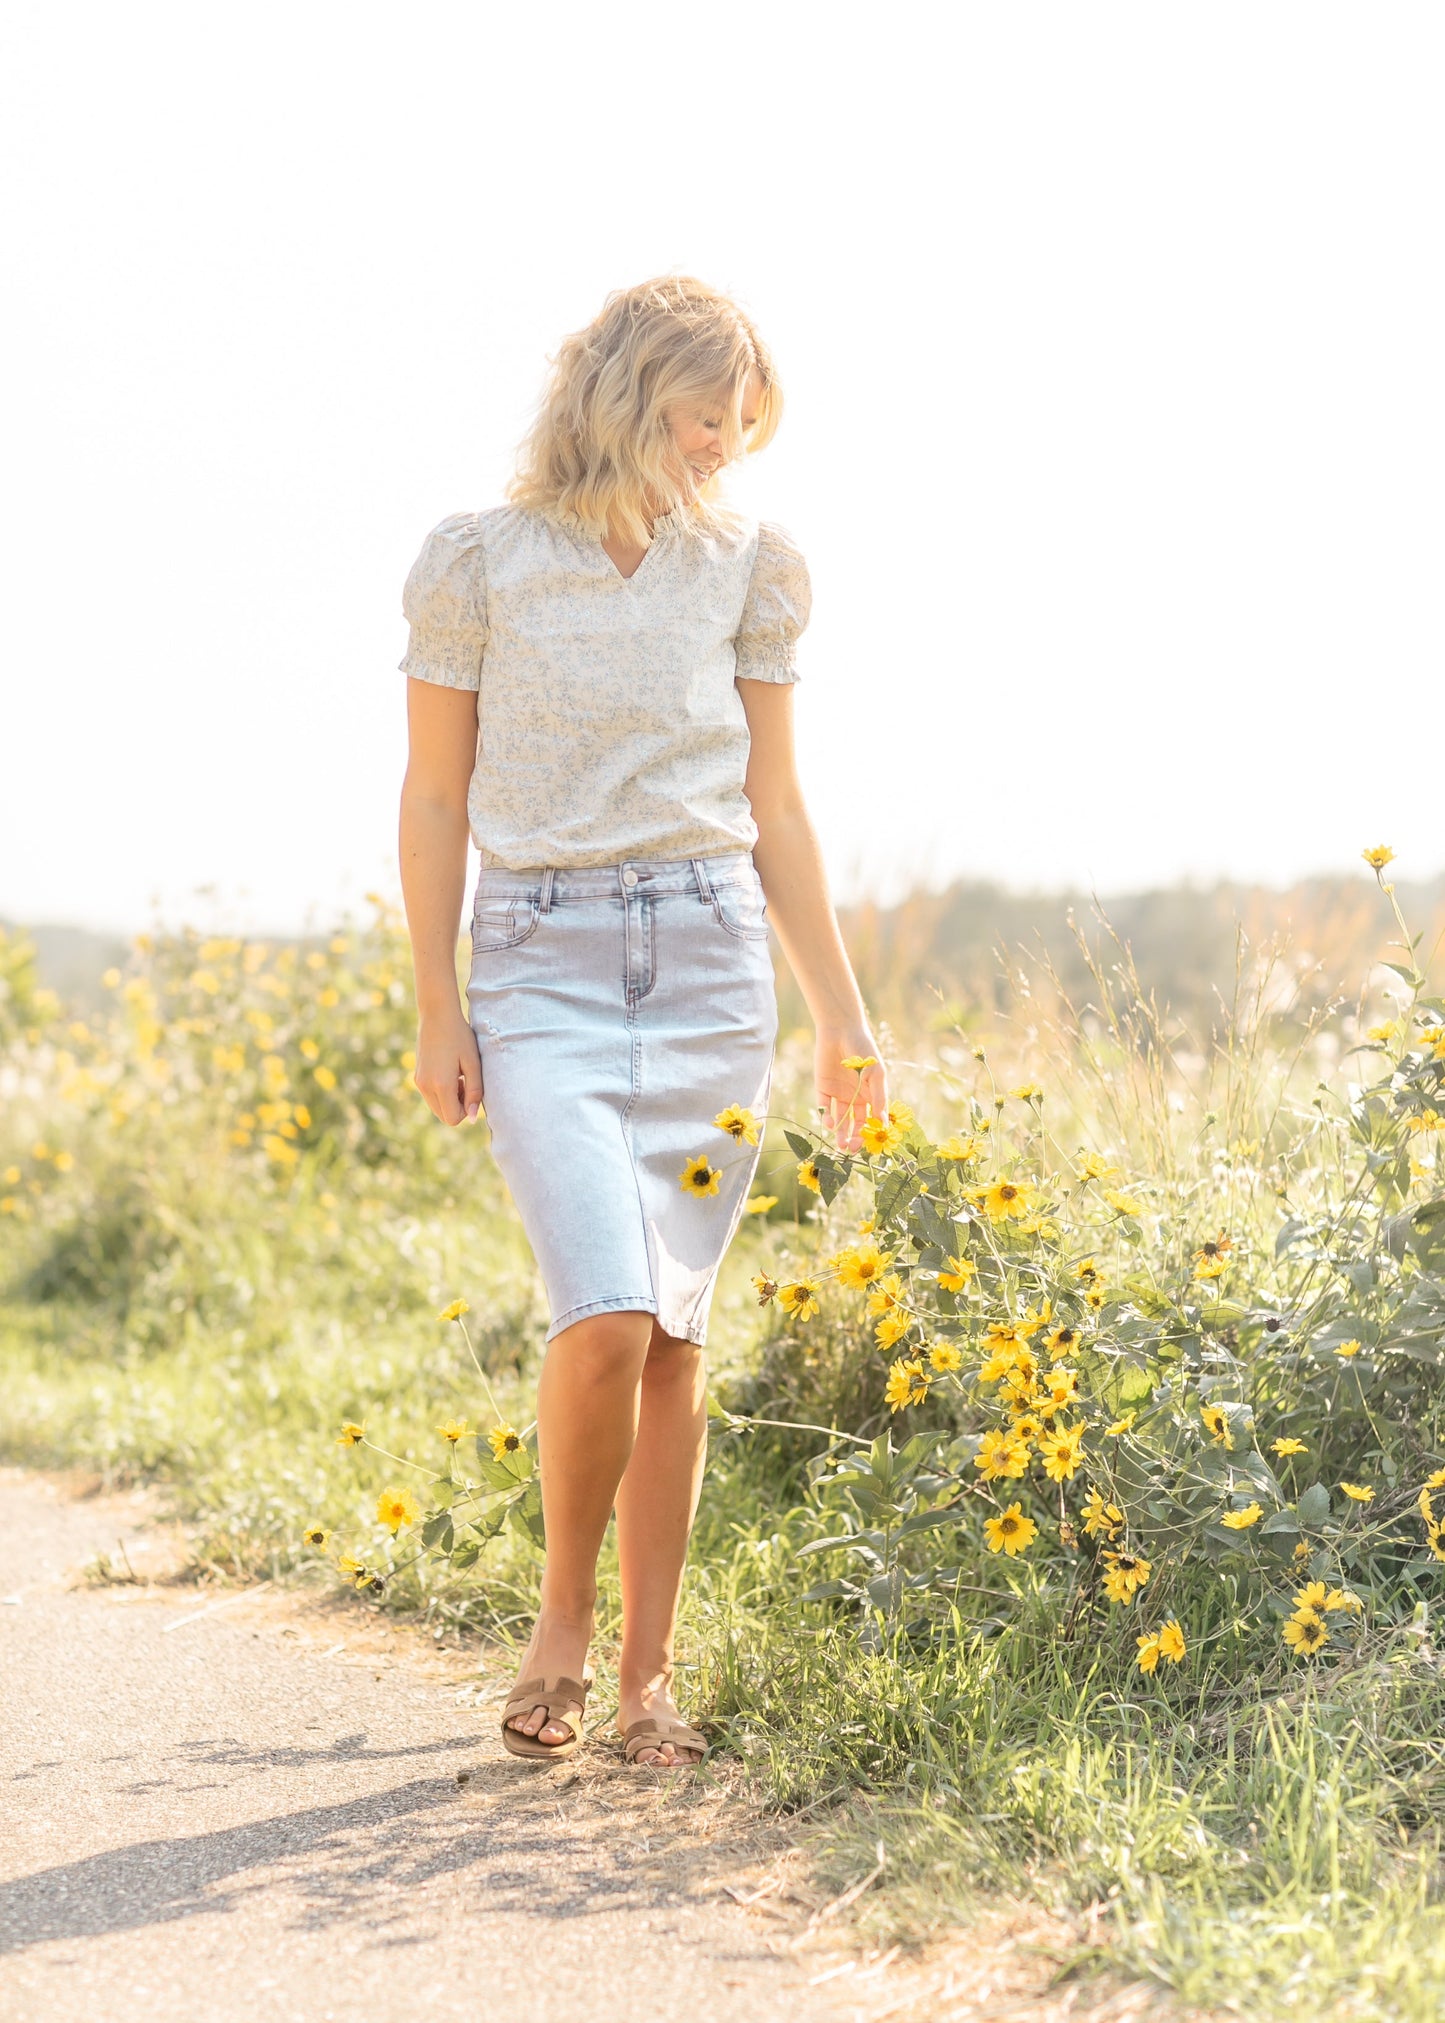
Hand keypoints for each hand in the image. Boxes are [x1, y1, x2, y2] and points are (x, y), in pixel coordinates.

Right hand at [414, 1010, 483, 1125]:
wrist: (437, 1015)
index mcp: (440, 1084)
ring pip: (437, 1108)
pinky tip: (450, 1072)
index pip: (453, 1118)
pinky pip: (431, 1096)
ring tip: (459, 1076)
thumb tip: (472, 1118)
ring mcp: (419, 1082)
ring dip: (451, 1099)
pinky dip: (442, 1092)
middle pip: (444, 1116)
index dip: (466, 1111)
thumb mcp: (473, 1064)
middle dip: (458, 1106)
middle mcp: (425, 1087)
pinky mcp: (417, 1077)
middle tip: (466, 1083)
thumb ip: (475, 1092)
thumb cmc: (460, 1037)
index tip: (472, 1090)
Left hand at [814, 1029, 887, 1153]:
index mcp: (871, 1094)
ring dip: (841, 1133)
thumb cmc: (864, 1049)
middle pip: (855, 1123)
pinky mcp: (823, 1088)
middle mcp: (855, 1097)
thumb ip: (878, 1097)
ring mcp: (839, 1094)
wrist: (841, 1030)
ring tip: (841, 1144)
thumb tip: (883, 1122)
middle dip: (854, 1137)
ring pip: (840, 1119)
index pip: (871, 1119)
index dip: (870, 1132)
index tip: (869, 1144)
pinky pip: (825, 1107)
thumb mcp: (876, 1073)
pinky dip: (827, 1117)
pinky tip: (831, 1124)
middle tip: (852, 1148)